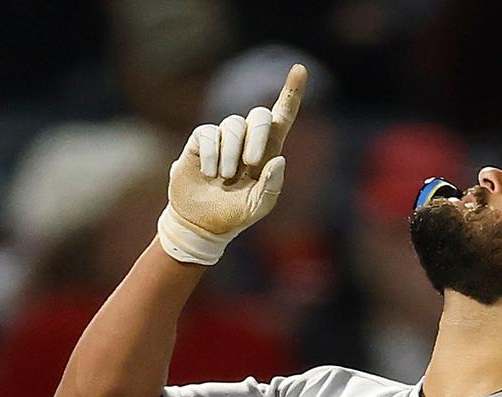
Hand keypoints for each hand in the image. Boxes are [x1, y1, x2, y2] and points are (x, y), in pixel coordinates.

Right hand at [158, 63, 307, 264]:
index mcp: (267, 151)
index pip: (281, 116)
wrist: (201, 223)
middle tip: (251, 163)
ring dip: (231, 155)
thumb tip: (278, 159)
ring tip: (225, 178)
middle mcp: (246, 139)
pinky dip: (213, 155)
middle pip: (258, 116)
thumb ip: (272, 186)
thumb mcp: (259, 206)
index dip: (291, 93)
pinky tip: (209, 174)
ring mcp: (223, 137)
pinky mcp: (201, 140)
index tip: (300, 69)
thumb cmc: (234, 214)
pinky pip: (209, 134)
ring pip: (232, 125)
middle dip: (257, 135)